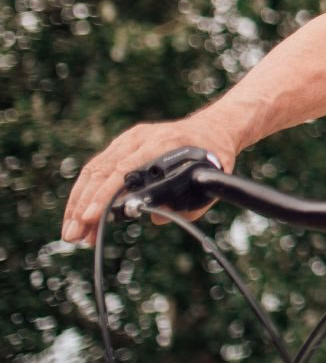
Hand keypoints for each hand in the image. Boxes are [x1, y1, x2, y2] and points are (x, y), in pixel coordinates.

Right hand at [61, 119, 242, 244]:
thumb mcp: (212, 178)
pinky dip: (85, 193)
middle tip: (74, 236)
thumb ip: (190, 203)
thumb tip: (156, 218)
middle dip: (83, 207)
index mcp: (162, 142)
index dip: (104, 194)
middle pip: (101, 171)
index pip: (123, 169)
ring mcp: (128, 140)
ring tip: (73, 233)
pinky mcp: (121, 145)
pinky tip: (79, 215)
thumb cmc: (216, 153)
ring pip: (93, 171)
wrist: (214, 126)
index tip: (91, 217)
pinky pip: (96, 169)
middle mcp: (140, 138)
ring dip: (78, 204)